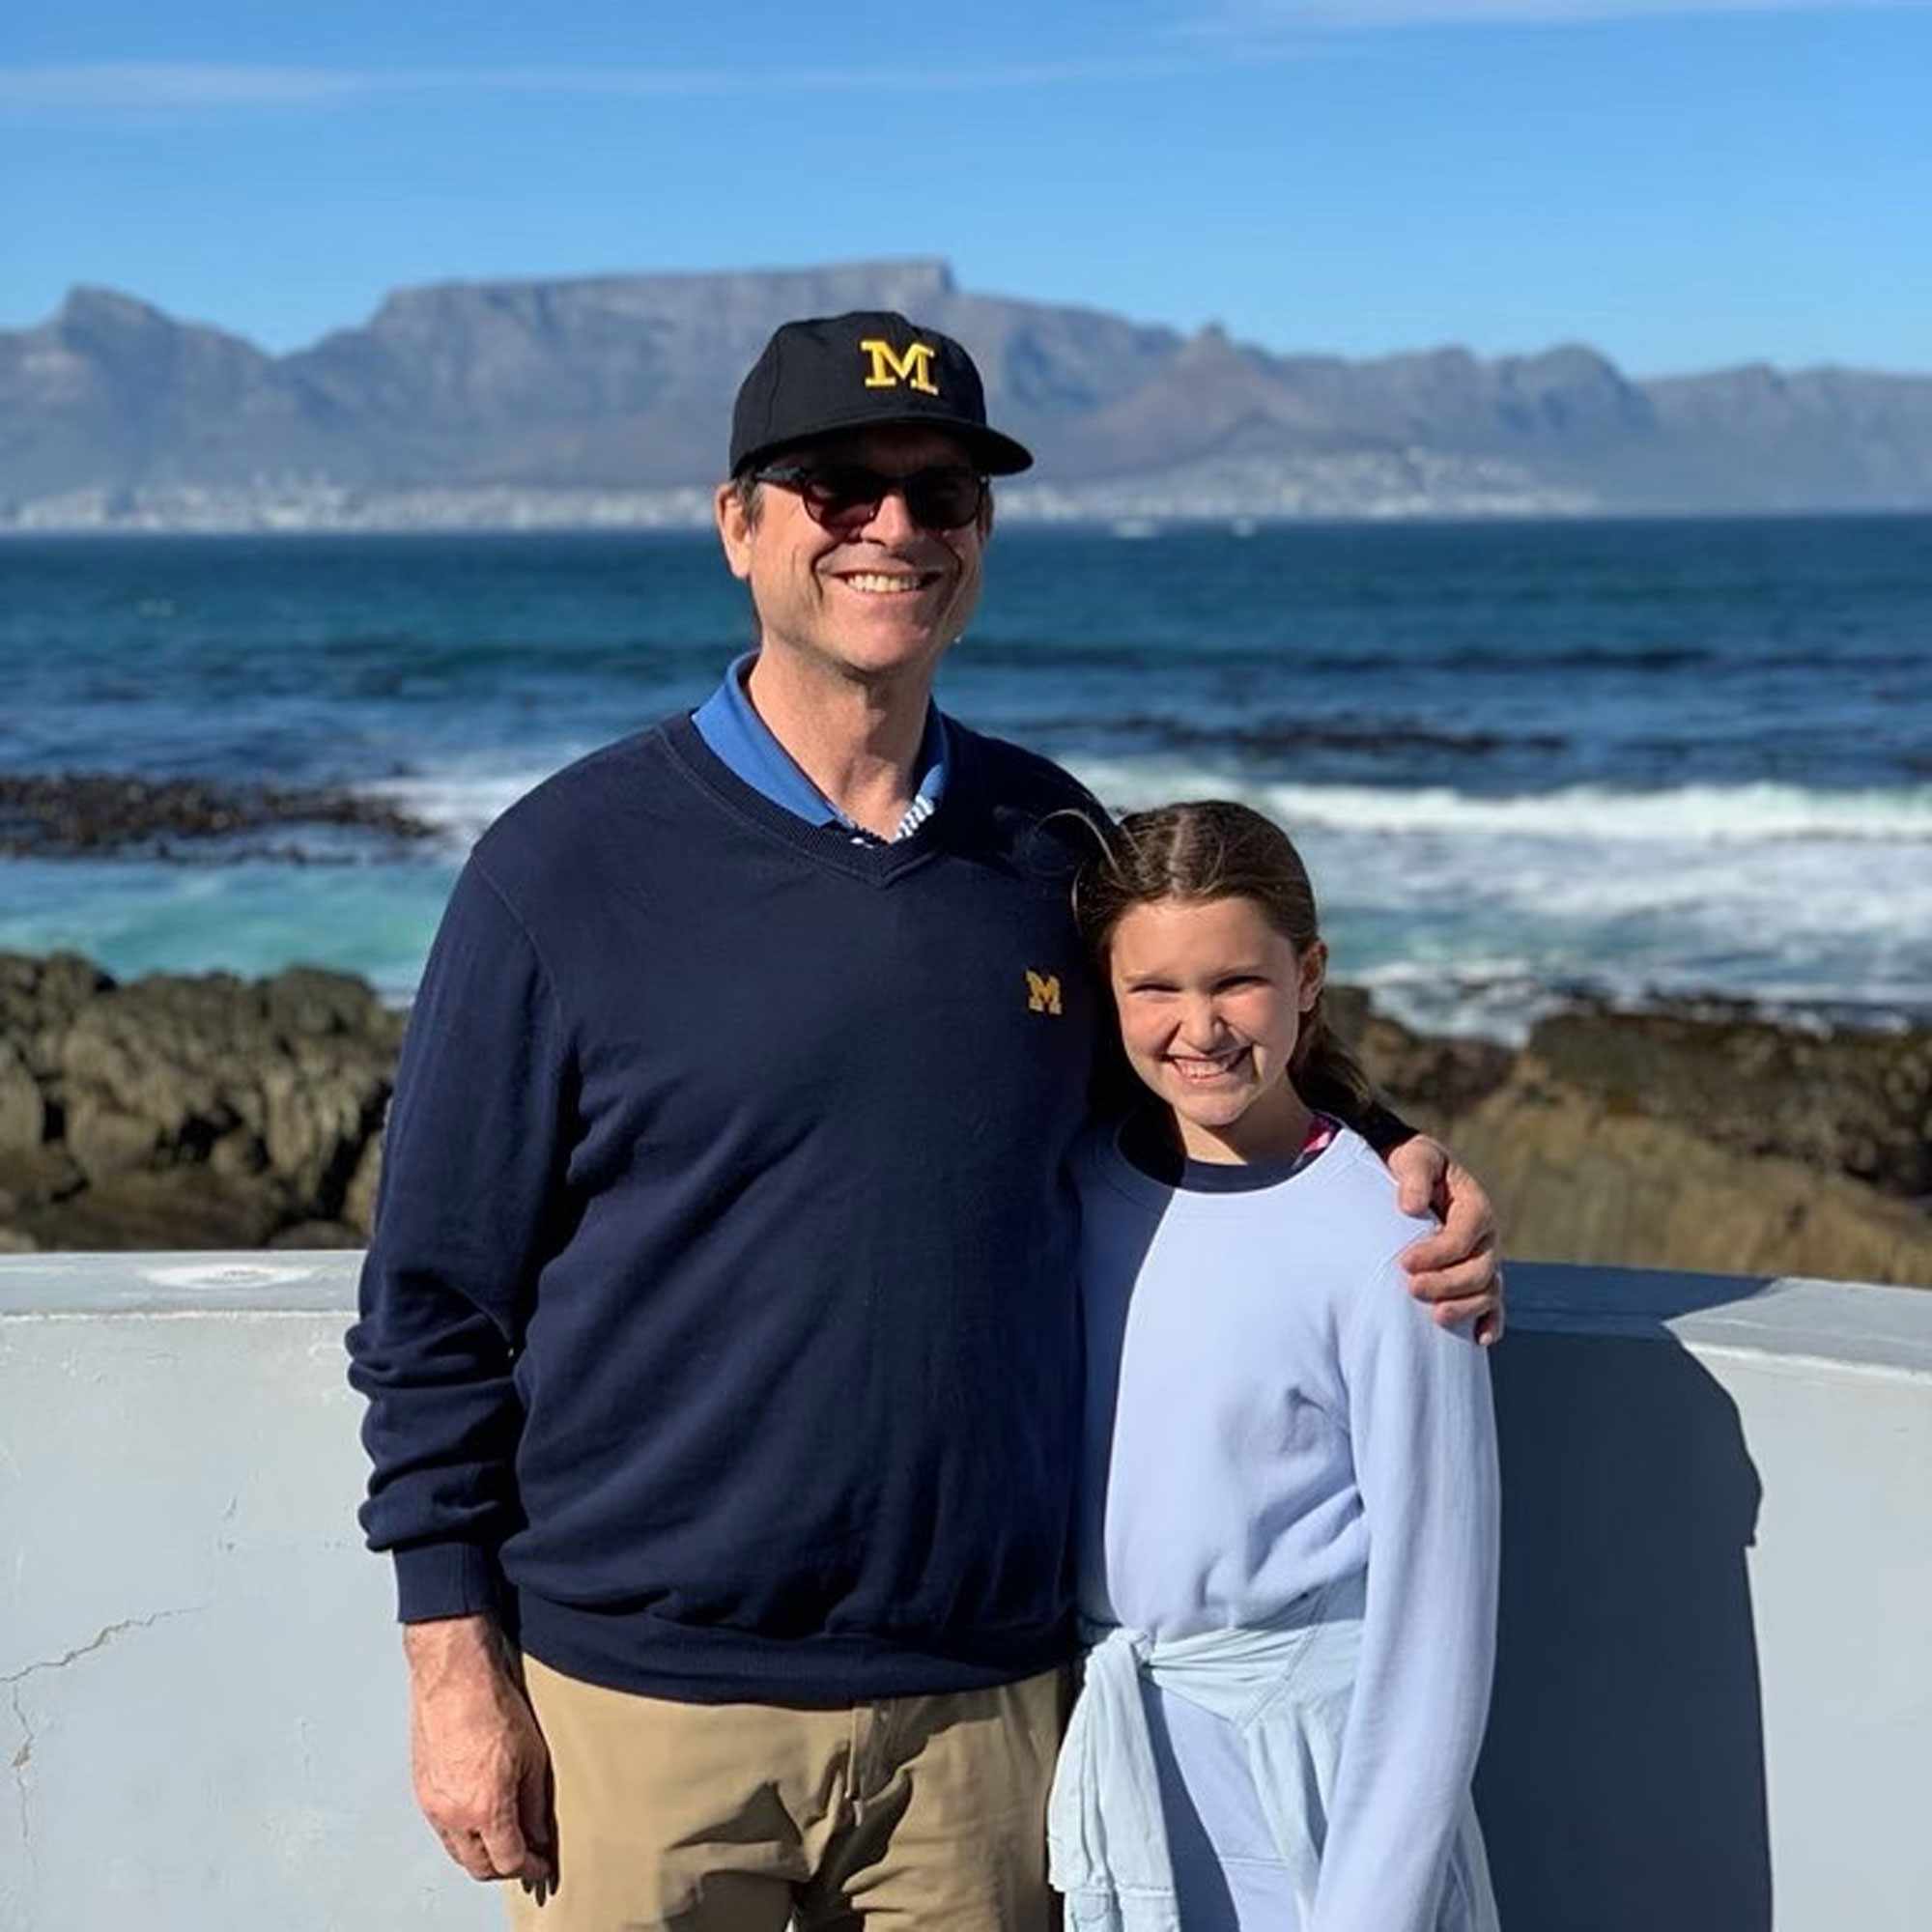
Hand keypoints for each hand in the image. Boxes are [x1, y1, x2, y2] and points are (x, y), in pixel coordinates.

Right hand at [404, 1615, 553, 1884]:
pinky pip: (442, 1827)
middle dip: (503, 1867)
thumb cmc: (492, 1705)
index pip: (509, 1861)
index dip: (529, 1867)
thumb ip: (534, 1802)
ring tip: (502, 1838)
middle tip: (524, 1857)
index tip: (540, 1864)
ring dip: (480, 1852)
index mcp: (485, 1808)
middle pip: (478, 1866)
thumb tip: (537, 1831)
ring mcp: (433, 1805)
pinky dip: (462, 1832)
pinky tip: (477, 1816)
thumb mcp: (532, 1756)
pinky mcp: (421, 1790)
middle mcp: (454, 1815)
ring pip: (457, 1850)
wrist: (454, 1679)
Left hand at [1387, 1137, 1503, 1344]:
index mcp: (1475, 1207)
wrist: (1413, 1177)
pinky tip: (1480, 1338)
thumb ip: (1414, 1177)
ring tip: (1436, 1316)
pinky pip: (1492, 1304)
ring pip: (1487, 1291)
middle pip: (1479, 1269)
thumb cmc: (1414, 1166)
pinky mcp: (1474, 1279)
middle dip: (1447, 1283)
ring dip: (1465, 1307)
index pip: (1463, 1236)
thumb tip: (1410, 1206)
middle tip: (1412, 1288)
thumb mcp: (1414, 1158)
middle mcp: (1486, 1238)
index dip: (1438, 1253)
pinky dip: (1490, 1321)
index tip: (1404, 1262)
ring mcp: (1484, 1261)